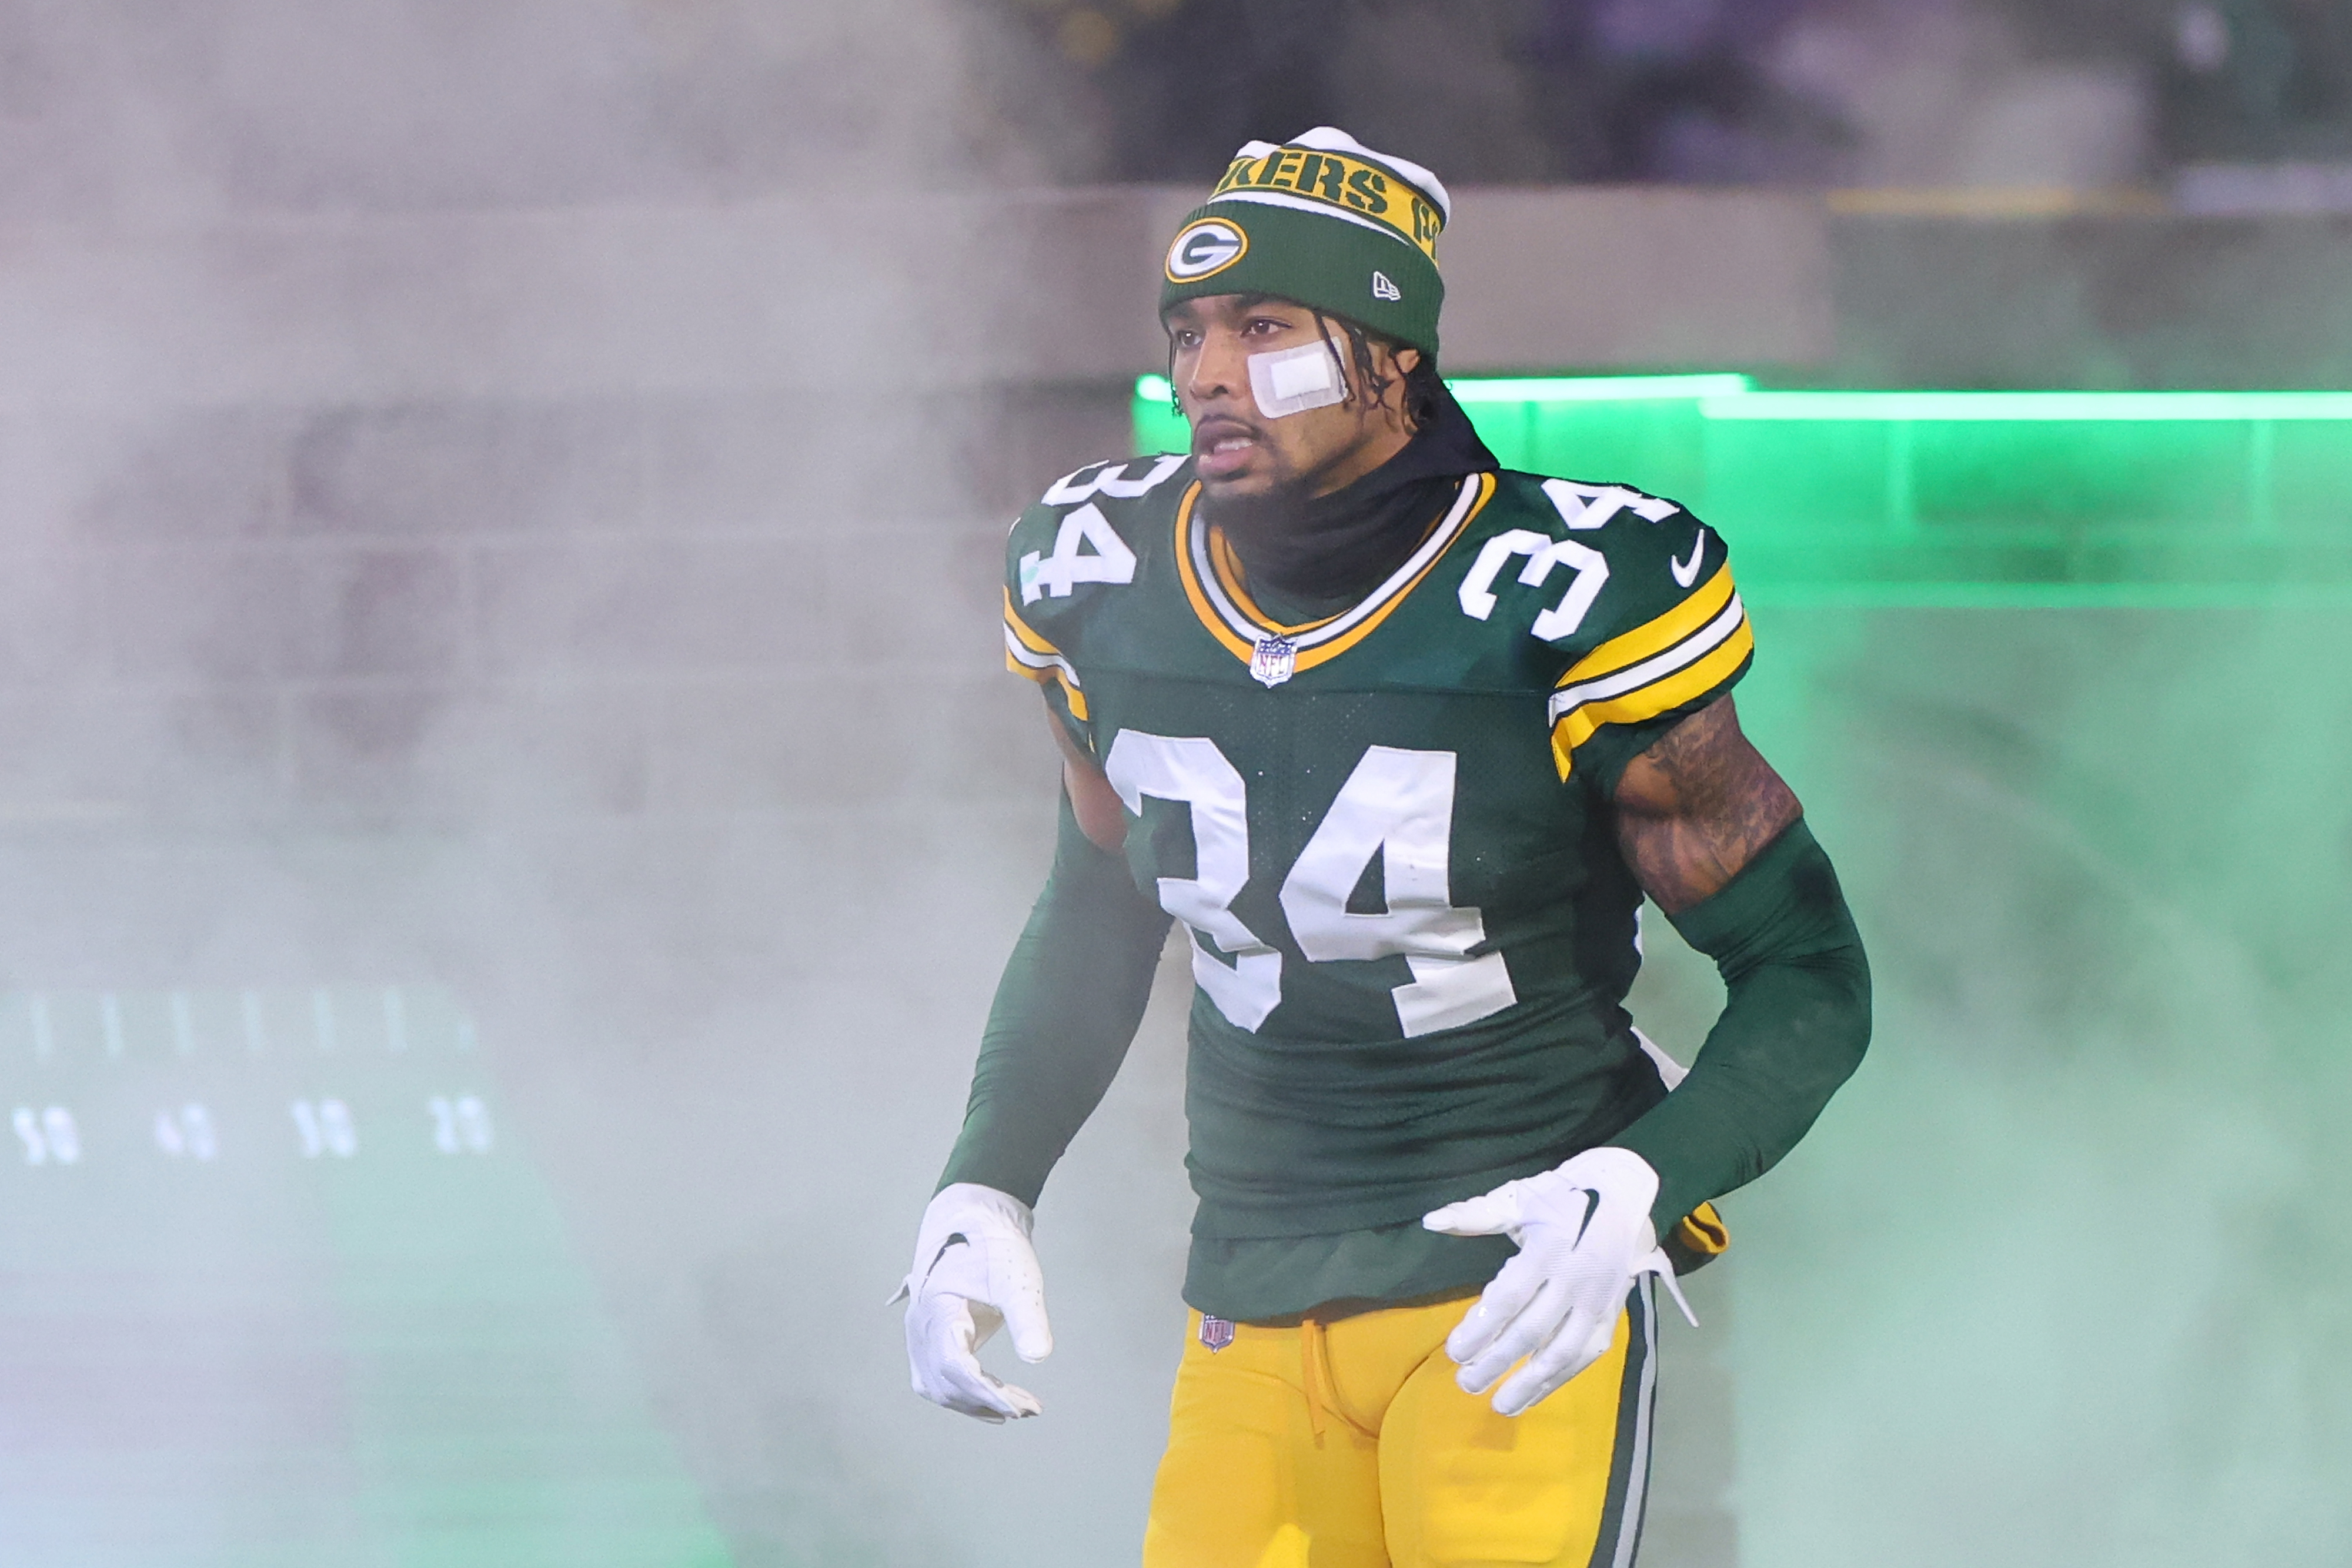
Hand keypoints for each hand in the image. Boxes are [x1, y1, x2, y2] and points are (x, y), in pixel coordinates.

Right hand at [894, 1183, 1053, 1421]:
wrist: (976, 1220)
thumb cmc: (995, 1245)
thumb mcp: (1018, 1278)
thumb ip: (1028, 1317)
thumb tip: (1039, 1357)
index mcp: (937, 1309)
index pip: (954, 1364)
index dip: (985, 1393)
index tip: (1018, 1407)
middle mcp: (920, 1325)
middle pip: (945, 1382)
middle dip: (987, 1402)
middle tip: (1031, 1407)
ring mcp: (921, 1334)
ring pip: (938, 1387)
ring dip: (975, 1404)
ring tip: (1019, 1407)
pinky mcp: (931, 1338)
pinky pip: (940, 1377)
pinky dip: (966, 1394)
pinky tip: (996, 1400)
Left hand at [1423, 1148, 1691, 1415]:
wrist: (1623, 1195)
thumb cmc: (1561, 1197)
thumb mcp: (1518, 1198)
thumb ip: (1475, 1214)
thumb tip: (1431, 1221)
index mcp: (1548, 1248)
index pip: (1509, 1297)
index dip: (1480, 1327)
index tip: (1454, 1351)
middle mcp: (1575, 1278)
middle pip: (1531, 1331)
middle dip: (1497, 1362)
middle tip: (1465, 1383)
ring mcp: (1597, 1301)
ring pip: (1562, 1352)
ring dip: (1529, 1383)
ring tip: (1498, 1404)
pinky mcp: (1610, 1315)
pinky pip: (1585, 1356)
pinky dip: (1559, 1380)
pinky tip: (1533, 1395)